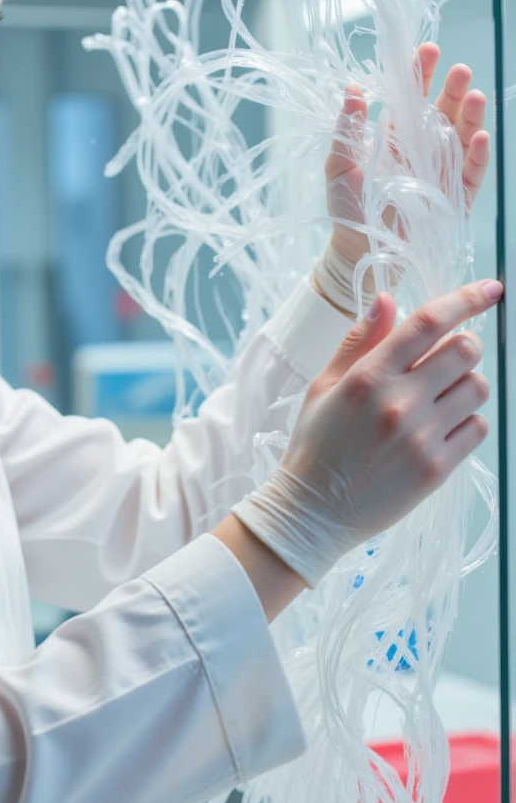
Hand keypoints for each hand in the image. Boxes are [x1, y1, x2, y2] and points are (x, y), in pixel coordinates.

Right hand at [230, 278, 499, 588]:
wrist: (313, 513)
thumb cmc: (315, 446)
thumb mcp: (324, 387)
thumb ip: (359, 341)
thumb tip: (388, 300)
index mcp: (368, 376)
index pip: (428, 322)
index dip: (466, 299)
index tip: (489, 289)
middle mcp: (398, 402)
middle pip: (465, 350)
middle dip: (463, 347)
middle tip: (445, 361)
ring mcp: (421, 437)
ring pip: (478, 387)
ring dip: (466, 384)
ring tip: (441, 399)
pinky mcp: (436, 469)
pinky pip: (478, 428)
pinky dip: (468, 421)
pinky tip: (442, 428)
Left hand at [325, 42, 490, 270]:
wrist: (358, 251)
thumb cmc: (347, 208)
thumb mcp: (340, 164)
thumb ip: (348, 128)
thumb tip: (352, 87)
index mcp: (395, 136)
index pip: (411, 99)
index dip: (420, 75)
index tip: (426, 50)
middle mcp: (422, 149)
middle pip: (442, 113)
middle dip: (451, 89)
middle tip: (459, 69)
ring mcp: (441, 172)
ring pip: (461, 138)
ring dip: (469, 117)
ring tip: (474, 95)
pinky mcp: (454, 198)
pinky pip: (470, 174)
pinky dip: (476, 156)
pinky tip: (478, 136)